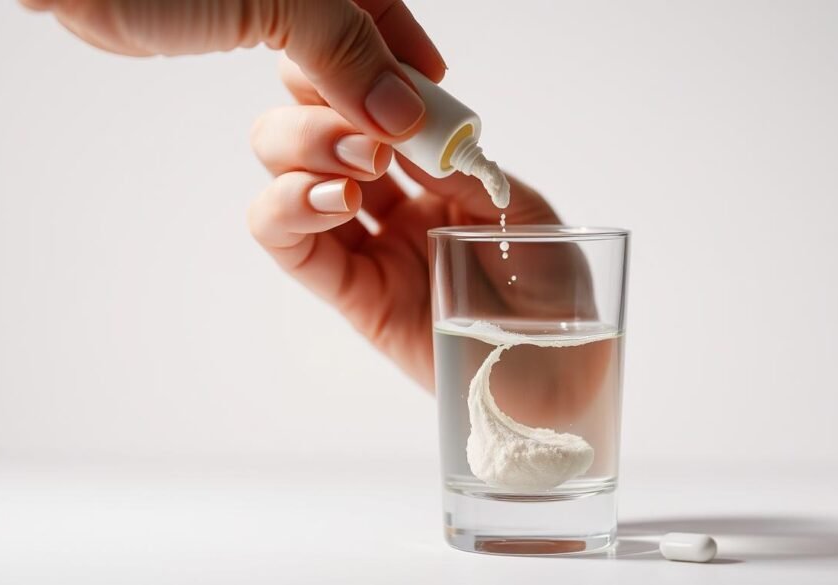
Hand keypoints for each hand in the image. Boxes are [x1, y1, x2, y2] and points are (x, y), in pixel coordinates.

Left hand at [21, 0, 444, 142]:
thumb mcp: (282, 2)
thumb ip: (349, 54)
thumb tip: (403, 112)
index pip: (392, 13)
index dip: (416, 64)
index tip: (435, 112)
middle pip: (368, 43)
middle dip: (382, 96)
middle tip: (393, 142)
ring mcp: (273, 4)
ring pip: (332, 62)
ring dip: (345, 106)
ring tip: (357, 141)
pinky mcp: (238, 25)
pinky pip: (296, 70)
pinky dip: (311, 100)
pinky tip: (319, 121)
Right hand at [248, 59, 560, 388]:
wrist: (556, 374)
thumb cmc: (553, 294)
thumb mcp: (520, 212)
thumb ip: (463, 168)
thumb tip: (405, 120)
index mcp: (430, 174)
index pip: (363, 107)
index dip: (352, 78)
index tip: (379, 69)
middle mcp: (386, 203)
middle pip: (305, 129)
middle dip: (317, 106)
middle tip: (367, 121)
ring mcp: (364, 246)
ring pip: (282, 176)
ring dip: (303, 149)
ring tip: (363, 163)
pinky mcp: (350, 292)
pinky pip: (288, 244)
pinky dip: (289, 208)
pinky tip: (337, 199)